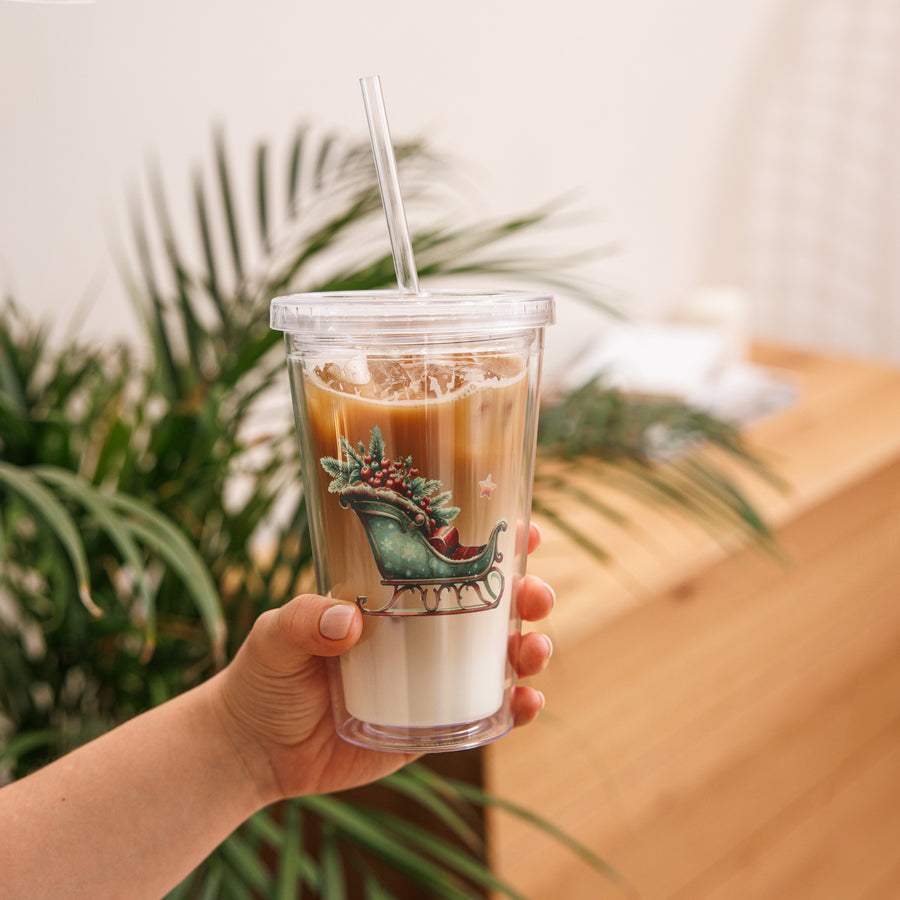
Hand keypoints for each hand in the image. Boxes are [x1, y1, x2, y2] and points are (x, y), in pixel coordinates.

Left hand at [212, 523, 554, 804]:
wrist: (254, 750)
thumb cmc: (265, 677)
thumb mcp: (274, 634)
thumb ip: (303, 619)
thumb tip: (350, 621)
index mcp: (393, 598)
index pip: (449, 560)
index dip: (493, 543)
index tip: (525, 529)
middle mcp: (421, 634)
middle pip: (490, 609)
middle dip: (526, 596)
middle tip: (535, 595)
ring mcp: (431, 681)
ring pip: (499, 659)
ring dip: (531, 648)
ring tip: (535, 649)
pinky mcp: (431, 727)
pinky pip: (484, 715)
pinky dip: (516, 708)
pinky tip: (528, 701)